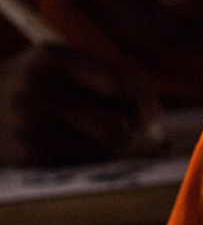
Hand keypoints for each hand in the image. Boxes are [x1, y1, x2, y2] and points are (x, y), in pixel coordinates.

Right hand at [0, 44, 160, 164]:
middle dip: (124, 131)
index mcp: (50, 58)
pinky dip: (83, 161)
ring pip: (103, 152)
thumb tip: (154, 116)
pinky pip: (83, 167)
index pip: (118, 85)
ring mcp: (28, 124)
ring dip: (105, 149)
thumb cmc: (38, 88)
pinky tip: (62, 147)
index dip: (141, 103)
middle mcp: (35, 89)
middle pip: (116, 127)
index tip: (147, 114)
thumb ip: (117, 82)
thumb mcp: (67, 68)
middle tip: (114, 127)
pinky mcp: (27, 156)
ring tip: (81, 135)